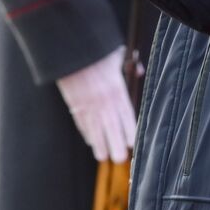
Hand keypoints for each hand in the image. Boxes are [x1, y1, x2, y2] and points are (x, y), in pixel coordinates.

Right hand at [57, 46, 135, 162]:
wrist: (71, 50)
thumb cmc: (96, 50)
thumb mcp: (118, 54)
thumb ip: (131, 64)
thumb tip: (138, 70)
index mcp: (117, 90)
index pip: (127, 117)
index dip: (131, 133)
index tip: (133, 144)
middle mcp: (104, 102)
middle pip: (112, 130)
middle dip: (116, 147)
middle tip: (120, 159)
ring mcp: (88, 105)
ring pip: (95, 131)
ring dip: (99, 146)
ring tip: (102, 156)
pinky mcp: (74, 105)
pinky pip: (81, 123)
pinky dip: (86, 133)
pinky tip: (90, 141)